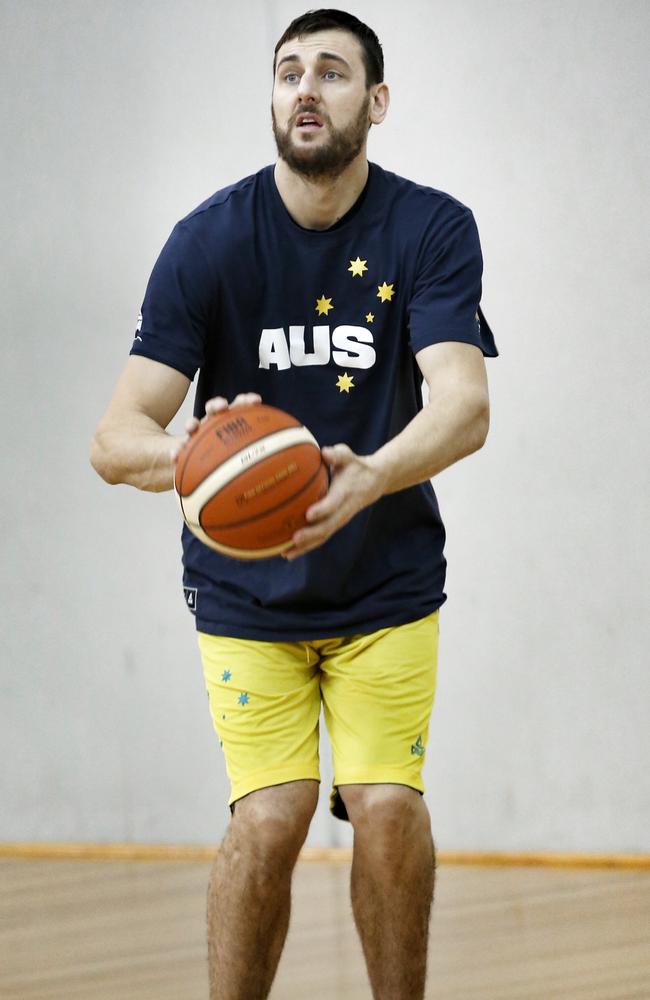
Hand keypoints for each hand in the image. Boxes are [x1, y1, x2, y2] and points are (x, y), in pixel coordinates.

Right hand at [169, 392, 261, 462]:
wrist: (207, 463)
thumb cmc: (237, 462)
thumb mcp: (253, 461)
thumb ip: (269, 460)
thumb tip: (302, 465)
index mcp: (234, 422)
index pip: (241, 406)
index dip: (246, 401)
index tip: (255, 401)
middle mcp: (217, 424)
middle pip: (216, 409)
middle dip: (218, 405)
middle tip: (222, 407)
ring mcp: (200, 434)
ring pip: (195, 424)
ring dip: (193, 422)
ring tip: (191, 427)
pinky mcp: (186, 446)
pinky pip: (180, 448)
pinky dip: (177, 452)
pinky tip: (175, 456)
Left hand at [282, 444, 386, 559]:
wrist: (374, 482)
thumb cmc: (355, 466)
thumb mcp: (348, 457)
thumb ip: (337, 455)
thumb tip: (324, 452)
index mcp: (345, 493)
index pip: (334, 503)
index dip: (323, 510)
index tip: (308, 514)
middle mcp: (343, 510)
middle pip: (328, 526)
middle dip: (311, 534)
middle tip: (294, 539)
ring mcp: (339, 520)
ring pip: (323, 536)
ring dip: (305, 546)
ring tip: (286, 553)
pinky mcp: (334, 525)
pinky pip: (320, 538)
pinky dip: (305, 547)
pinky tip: (287, 553)